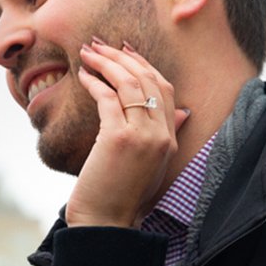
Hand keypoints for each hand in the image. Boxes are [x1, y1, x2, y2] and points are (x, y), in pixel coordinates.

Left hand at [63, 41, 188, 228]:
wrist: (105, 221)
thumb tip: (182, 112)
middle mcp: (161, 134)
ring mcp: (142, 136)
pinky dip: (94, 82)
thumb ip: (167, 135)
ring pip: (128, 83)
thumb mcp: (152, 164)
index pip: (165, 88)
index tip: (125, 50)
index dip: (145, 65)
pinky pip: (107, 98)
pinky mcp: (118, 138)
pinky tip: (83, 75)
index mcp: (170, 138)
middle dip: (123, 56)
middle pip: (148, 79)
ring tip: (88, 52)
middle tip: (101, 44)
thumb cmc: (120, 195)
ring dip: (106, 62)